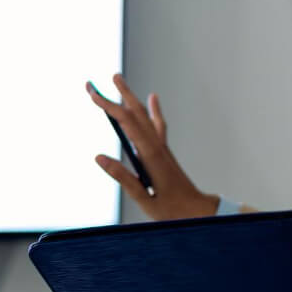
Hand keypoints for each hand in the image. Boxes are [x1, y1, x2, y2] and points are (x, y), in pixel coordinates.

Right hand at [86, 73, 219, 220]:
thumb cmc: (172, 210)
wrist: (198, 211)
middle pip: (134, 113)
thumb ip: (122, 177)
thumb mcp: (143, 199)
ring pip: (144, 115)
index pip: (126, 123)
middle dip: (114, 95)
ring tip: (117, 80)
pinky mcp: (164, 151)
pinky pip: (157, 125)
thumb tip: (99, 158)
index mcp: (150, 155)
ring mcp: (162, 147)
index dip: (108, 106)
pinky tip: (152, 98)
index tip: (93, 94)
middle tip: (94, 84)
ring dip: (130, 97)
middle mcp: (157, 146)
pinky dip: (153, 109)